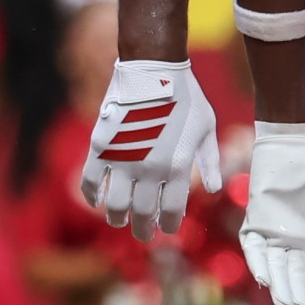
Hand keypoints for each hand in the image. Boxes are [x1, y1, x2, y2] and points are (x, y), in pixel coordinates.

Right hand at [80, 59, 223, 240]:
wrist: (153, 70)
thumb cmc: (186, 97)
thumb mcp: (206, 128)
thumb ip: (209, 161)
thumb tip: (213, 189)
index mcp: (177, 167)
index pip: (173, 211)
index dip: (170, 225)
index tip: (168, 229)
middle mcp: (149, 170)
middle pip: (143, 214)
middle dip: (144, 229)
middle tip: (144, 234)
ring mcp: (122, 161)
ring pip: (115, 206)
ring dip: (118, 218)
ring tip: (121, 221)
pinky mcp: (100, 149)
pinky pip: (90, 183)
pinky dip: (93, 197)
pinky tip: (98, 201)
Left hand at [240, 122, 304, 304]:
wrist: (294, 147)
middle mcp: (296, 242)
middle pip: (297, 274)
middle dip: (300, 292)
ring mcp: (274, 235)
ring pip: (276, 267)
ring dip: (280, 284)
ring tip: (286, 301)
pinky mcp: (255, 224)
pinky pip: (255, 250)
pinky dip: (258, 264)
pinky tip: (264, 279)